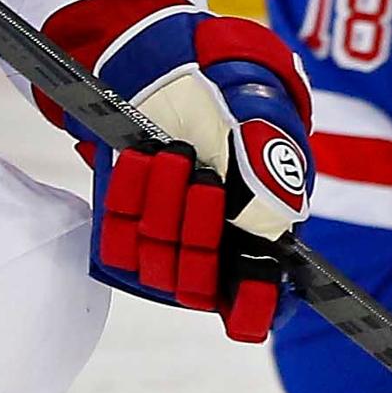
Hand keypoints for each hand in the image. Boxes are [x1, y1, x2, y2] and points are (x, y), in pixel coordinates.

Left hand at [87, 12, 312, 340]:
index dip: (254, 305)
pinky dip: (130, 197)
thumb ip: (274, 171)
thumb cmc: (238, 114)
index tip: (255, 279)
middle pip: (198, 283)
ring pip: (155, 260)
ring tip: (175, 154)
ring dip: (164, 205)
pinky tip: (143, 159)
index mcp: (257, 251)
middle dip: (201, 228)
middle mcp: (210, 262)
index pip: (254, 308)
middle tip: (206, 177)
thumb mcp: (268, 130)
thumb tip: (273, 213)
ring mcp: (164, 251)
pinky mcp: (123, 233)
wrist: (188, 84)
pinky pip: (118, 237)